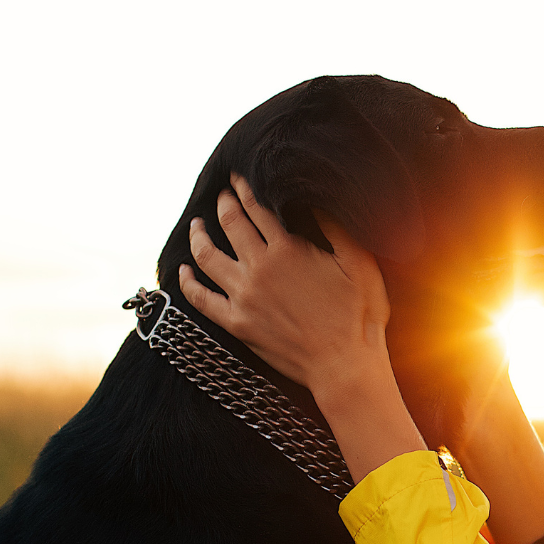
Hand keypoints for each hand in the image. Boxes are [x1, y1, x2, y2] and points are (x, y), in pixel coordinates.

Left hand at [180, 175, 426, 481]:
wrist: (344, 367)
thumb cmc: (359, 316)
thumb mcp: (360, 264)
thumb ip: (337, 228)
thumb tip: (315, 197)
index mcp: (288, 250)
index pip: (257, 207)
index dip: (246, 188)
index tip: (239, 177)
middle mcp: (259, 269)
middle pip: (230, 225)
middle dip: (225, 204)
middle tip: (224, 194)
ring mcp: (243, 297)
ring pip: (208, 257)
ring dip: (199, 236)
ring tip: (196, 224)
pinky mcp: (237, 324)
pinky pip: (201, 299)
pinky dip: (188, 282)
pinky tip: (184, 270)